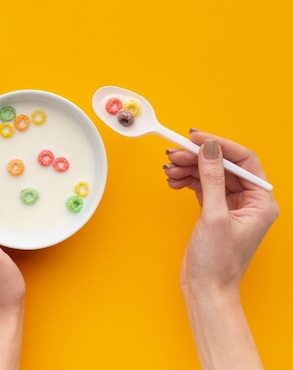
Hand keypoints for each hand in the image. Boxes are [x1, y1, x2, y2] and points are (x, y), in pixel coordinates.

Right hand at [163, 131, 278, 295]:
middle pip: (222, 165)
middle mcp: (249, 201)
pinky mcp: (214, 211)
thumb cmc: (218, 264)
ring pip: (209, 173)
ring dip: (188, 168)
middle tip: (174, 153)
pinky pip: (201, 185)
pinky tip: (173, 180)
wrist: (205, 292)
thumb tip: (210, 148)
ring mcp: (231, 206)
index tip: (196, 138)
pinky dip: (186, 180)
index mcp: (260, 202)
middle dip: (197, 157)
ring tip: (169, 169)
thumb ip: (212, 178)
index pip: (243, 160)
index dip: (219, 145)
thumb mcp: (215, 216)